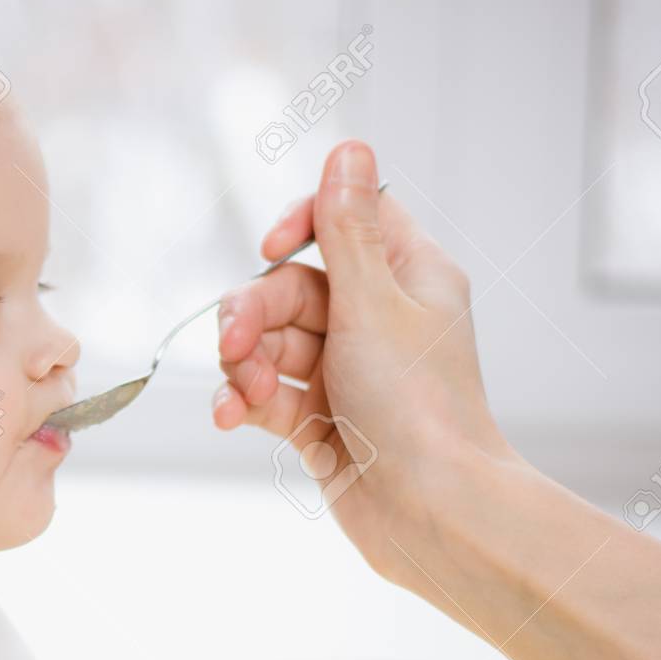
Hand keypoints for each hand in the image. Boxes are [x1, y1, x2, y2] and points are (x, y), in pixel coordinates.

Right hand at [214, 140, 518, 581]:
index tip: (271, 246)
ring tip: (242, 390)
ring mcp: (348, 372)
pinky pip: (269, 394)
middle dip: (254, 312)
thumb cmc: (418, 407)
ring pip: (273, 342)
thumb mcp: (374, 304)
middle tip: (234, 342)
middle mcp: (379, 319)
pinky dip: (244, 400)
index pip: (348, 219)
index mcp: (409, 277)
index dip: (302, 224)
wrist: (432, 514)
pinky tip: (228, 415)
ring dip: (245, 362)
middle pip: (293, 287)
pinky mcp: (322, 421)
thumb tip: (349, 145)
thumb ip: (346, 230)